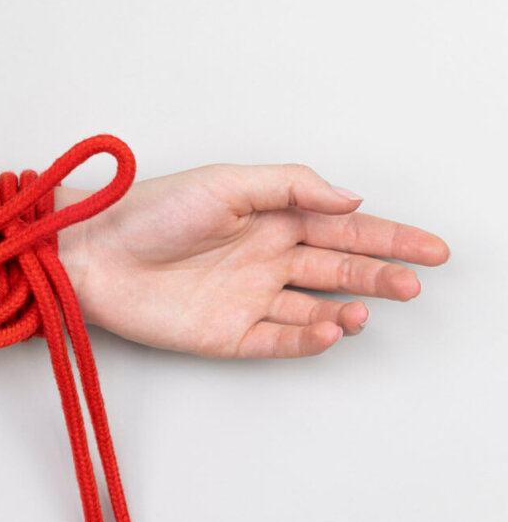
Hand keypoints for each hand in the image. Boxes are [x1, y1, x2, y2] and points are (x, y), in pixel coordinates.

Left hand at [63, 163, 449, 357]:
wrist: (92, 254)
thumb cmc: (148, 211)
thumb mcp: (225, 182)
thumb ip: (291, 187)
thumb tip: (350, 199)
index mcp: (269, 219)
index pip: (341, 229)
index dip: (388, 238)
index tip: (429, 248)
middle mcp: (264, 259)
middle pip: (338, 270)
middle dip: (381, 275)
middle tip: (416, 281)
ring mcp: (248, 298)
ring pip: (315, 307)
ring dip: (348, 308)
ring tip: (370, 306)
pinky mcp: (226, 333)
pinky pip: (279, 339)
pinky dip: (309, 337)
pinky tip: (331, 328)